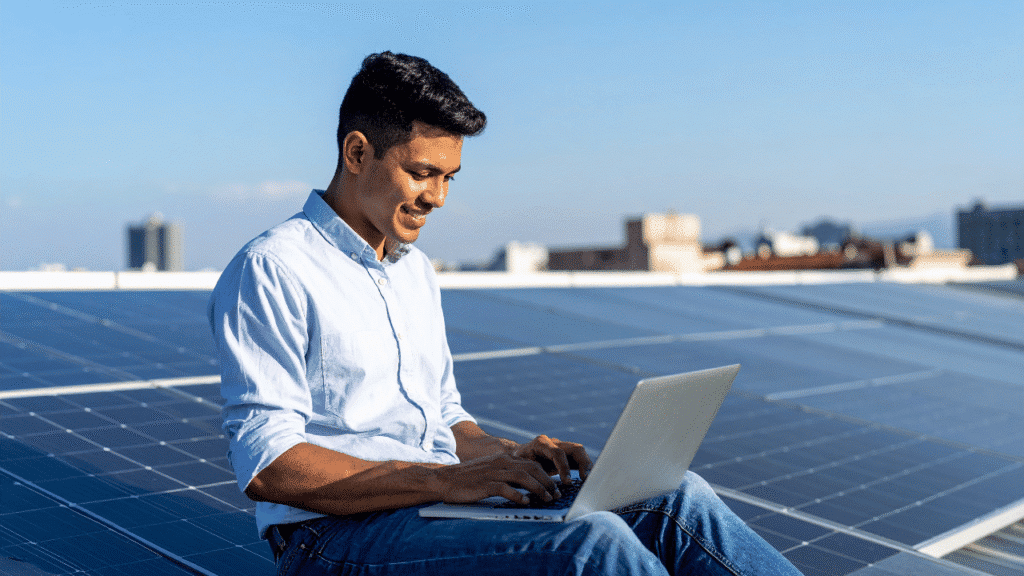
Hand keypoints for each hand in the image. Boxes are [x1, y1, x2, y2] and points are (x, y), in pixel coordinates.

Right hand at [432, 452, 559, 504]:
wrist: (444, 480)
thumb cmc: (469, 479)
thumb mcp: (492, 472)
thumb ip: (508, 476)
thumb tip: (528, 489)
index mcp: (504, 458)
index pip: (532, 463)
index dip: (547, 475)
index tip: (556, 487)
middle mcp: (501, 462)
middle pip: (532, 468)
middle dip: (547, 482)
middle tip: (557, 495)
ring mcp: (493, 472)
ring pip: (523, 477)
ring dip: (538, 488)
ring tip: (547, 499)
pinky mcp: (484, 484)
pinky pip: (505, 488)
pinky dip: (517, 495)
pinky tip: (525, 502)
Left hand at [513, 435, 592, 484]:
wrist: (515, 457)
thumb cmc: (516, 463)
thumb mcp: (520, 467)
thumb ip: (530, 473)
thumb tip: (539, 486)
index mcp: (541, 443)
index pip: (558, 452)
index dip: (564, 467)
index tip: (567, 482)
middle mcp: (554, 442)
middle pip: (575, 448)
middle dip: (583, 463)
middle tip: (585, 479)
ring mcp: (561, 447)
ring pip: (580, 452)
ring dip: (587, 466)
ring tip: (590, 480)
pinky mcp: (566, 456)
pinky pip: (578, 459)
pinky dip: (585, 468)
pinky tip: (587, 480)